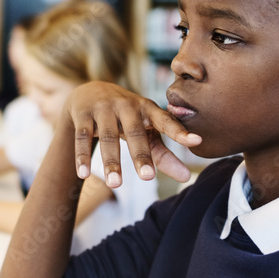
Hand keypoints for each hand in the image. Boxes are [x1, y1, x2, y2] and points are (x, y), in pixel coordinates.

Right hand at [64, 82, 201, 186]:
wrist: (89, 92)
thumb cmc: (125, 117)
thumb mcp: (145, 131)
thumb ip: (164, 154)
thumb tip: (187, 178)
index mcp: (147, 108)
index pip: (165, 120)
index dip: (180, 131)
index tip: (197, 141)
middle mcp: (126, 105)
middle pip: (134, 132)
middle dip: (140, 155)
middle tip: (148, 177)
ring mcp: (103, 109)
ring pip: (107, 137)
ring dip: (111, 161)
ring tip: (115, 185)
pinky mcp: (82, 114)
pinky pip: (82, 137)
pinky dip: (82, 156)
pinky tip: (84, 174)